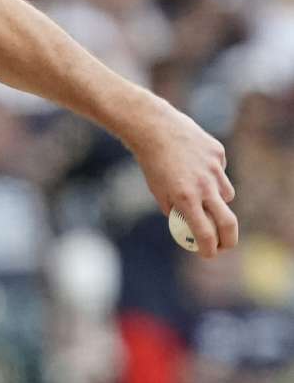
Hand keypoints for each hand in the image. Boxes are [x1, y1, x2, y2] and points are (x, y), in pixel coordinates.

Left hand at [128, 104, 237, 258]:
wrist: (154, 129)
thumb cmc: (152, 163)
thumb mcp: (158, 192)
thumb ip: (174, 210)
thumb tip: (190, 227)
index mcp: (185, 198)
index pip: (205, 233)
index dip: (208, 248)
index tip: (208, 254)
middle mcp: (203, 185)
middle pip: (228, 222)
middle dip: (229, 239)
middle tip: (225, 244)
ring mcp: (214, 169)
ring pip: (227, 195)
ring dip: (218, 200)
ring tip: (199, 188)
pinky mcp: (218, 153)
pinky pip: (221, 172)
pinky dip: (212, 174)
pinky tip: (195, 163)